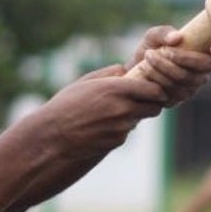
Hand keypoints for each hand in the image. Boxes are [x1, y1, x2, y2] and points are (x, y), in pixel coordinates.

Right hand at [34, 66, 169, 161]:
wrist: (54, 135)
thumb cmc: (66, 104)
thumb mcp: (86, 81)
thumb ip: (109, 74)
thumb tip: (125, 71)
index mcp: (117, 89)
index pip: (154, 90)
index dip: (156, 89)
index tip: (152, 88)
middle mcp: (123, 109)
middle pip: (154, 108)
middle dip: (151, 103)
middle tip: (141, 100)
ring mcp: (121, 127)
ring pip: (139, 120)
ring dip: (133, 115)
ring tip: (112, 112)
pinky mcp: (116, 141)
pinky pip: (126, 132)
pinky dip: (120, 128)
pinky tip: (102, 125)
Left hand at [129, 25, 210, 105]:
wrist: (134, 70)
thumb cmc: (151, 48)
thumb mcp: (154, 36)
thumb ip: (163, 33)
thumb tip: (177, 38)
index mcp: (206, 51)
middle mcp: (204, 70)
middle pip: (204, 66)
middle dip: (182, 58)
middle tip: (162, 50)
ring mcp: (193, 87)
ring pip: (186, 79)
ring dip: (165, 67)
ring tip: (148, 57)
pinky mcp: (178, 99)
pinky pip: (173, 92)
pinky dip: (157, 79)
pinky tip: (145, 70)